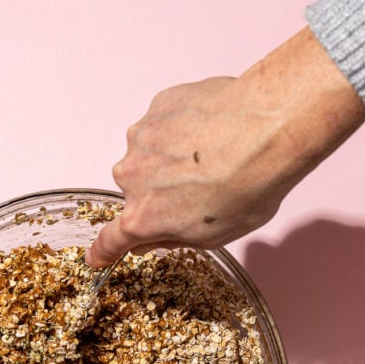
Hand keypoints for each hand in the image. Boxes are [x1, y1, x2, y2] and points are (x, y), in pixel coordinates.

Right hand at [86, 28, 364, 267]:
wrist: (268, 128)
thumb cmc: (248, 187)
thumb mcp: (214, 236)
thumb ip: (173, 237)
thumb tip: (153, 237)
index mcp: (143, 217)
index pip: (112, 239)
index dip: (103, 250)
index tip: (96, 257)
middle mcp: (132, 177)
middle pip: (137, 190)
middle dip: (159, 191)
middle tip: (199, 188)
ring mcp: (142, 137)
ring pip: (149, 154)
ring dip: (171, 157)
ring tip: (212, 155)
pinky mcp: (158, 106)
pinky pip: (164, 123)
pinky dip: (182, 128)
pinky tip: (212, 130)